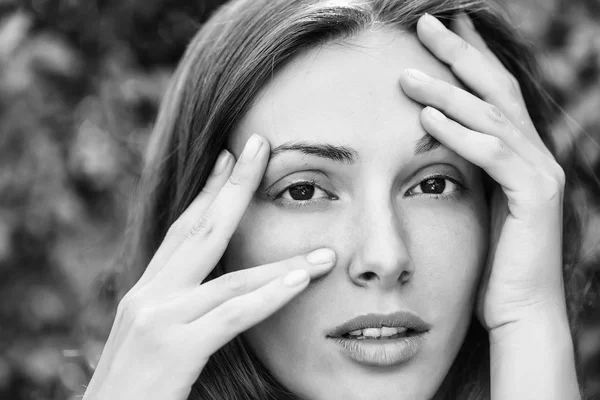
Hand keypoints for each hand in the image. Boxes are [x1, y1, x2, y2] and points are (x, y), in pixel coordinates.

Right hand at [82, 134, 335, 399]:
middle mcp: (148, 294)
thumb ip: (180, 310)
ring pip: (230, 275)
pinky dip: (268, 297)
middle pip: (200, 229)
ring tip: (323, 250)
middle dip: (233, 186)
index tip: (229, 159)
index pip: (181, 230)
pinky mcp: (172, 350)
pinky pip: (231, 316)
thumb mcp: (152, 340)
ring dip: (282, 262)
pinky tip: (300, 282)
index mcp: (145, 291)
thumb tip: (214, 292)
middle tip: (258, 145)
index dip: (207, 191)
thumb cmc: (133, 390)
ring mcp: (157, 318)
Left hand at [399, 13, 566, 331]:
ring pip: (489, 116)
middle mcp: (536, 154)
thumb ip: (465, 171)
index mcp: (519, 153)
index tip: (441, 29)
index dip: (469, 56)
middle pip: (495, 88)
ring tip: (408, 71)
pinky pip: (492, 154)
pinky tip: (425, 118)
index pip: (492, 91)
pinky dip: (457, 133)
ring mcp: (539, 173)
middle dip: (460, 52)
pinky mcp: (533, 198)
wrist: (519, 312)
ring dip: (447, 90)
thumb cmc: (491, 264)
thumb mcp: (476, 205)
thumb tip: (432, 144)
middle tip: (426, 23)